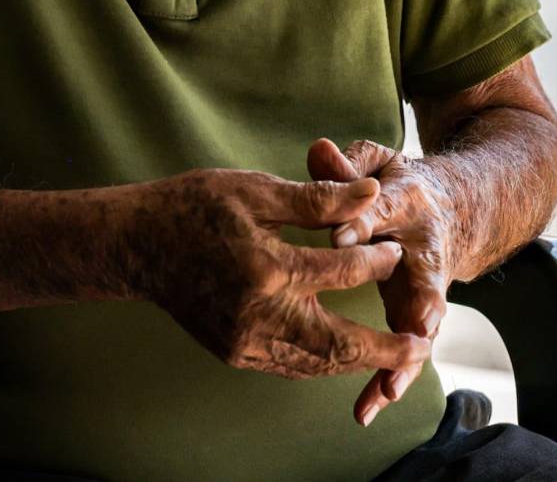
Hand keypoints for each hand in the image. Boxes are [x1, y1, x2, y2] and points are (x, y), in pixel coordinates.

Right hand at [129, 168, 430, 383]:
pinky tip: (343, 353)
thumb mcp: (257, 191)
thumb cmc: (195, 206)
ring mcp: (243, 341)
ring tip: (393, 355)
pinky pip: (289, 366)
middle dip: (383, 347)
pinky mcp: (234, 353)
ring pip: (315, 362)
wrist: (135, 244)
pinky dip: (321, 362)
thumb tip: (371, 192)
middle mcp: (257, 315)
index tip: (395, 251)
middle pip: (337, 342)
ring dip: (356, 360)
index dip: (375, 259)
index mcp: (266, 268)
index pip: (341, 270)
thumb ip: (318, 198)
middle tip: (422, 346)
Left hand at [307, 138, 456, 425]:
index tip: (338, 237)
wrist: (452, 211)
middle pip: (423, 281)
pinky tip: (368, 409)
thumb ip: (349, 164)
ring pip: (419, 328)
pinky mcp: (417, 316)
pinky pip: (406, 351)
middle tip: (410, 324)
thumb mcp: (379, 164)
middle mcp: (424, 251)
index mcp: (410, 205)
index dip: (362, 224)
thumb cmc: (399, 186)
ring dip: (403, 361)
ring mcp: (425, 288)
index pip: (384, 211)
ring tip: (384, 393)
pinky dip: (390, 379)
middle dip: (418, 305)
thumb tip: (319, 150)